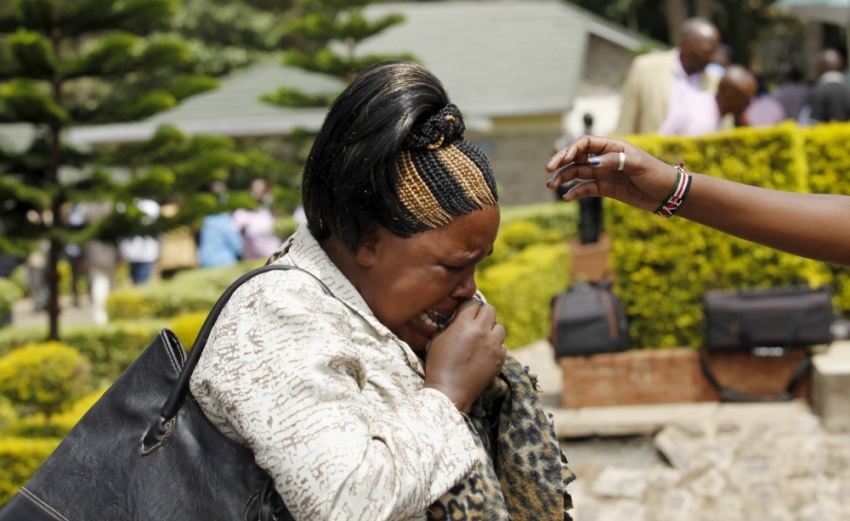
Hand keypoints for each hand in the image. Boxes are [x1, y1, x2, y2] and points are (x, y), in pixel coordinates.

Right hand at [423, 299, 505, 412]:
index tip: (465, 312)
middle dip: (483, 314)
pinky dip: (494, 349)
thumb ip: (452, 323)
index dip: (468, 307)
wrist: (449, 391)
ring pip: (500, 327)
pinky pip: (501, 347)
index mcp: (464, 324)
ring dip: (491, 331)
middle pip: (491, 310)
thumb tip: (461, 316)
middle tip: (476, 323)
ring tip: (481, 340)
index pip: (473, 302)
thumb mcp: (438, 337)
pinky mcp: (500, 359)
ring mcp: (493, 346)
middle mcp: (482, 331)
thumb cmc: (439, 364)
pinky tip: (483, 356)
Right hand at [545, 135, 677, 212]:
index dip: (572, 148)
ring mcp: (603, 174)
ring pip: (577, 173)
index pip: (586, 143)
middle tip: (548, 169)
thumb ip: (614, 161)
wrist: (667, 194)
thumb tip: (591, 163)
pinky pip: (585, 189)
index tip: (564, 159)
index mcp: (612, 147)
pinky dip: (574, 192)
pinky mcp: (605, 189)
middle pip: (577, 157)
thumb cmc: (655, 173)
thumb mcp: (637, 164)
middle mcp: (604, 158)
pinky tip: (566, 197)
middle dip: (561, 161)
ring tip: (551, 185)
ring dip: (563, 178)